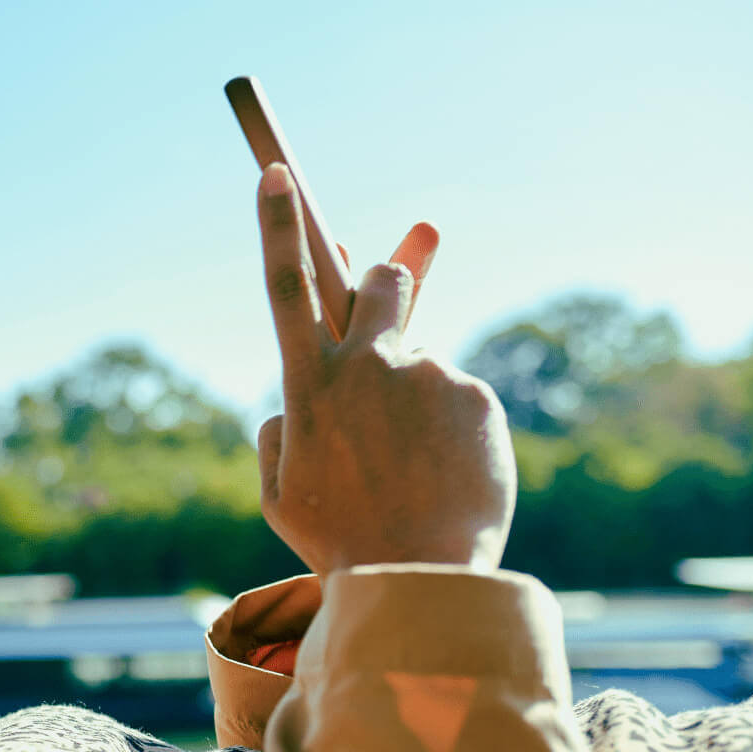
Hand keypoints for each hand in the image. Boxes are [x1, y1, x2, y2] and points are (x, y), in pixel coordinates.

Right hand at [254, 163, 514, 574]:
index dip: (278, 225)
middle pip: (383, 283)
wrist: (420, 576)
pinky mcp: (475, 395)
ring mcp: (425, 375)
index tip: (276, 175)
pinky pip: (461, 401)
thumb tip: (293, 402)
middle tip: (403, 283)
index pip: (286, 285)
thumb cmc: (341, 541)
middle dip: (395, 276)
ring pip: (425, 361)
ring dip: (421, 398)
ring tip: (420, 468)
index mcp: (308, 385)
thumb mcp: (280, 493)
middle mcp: (367, 365)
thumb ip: (278, 434)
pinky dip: (455, 434)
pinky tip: (448, 479)